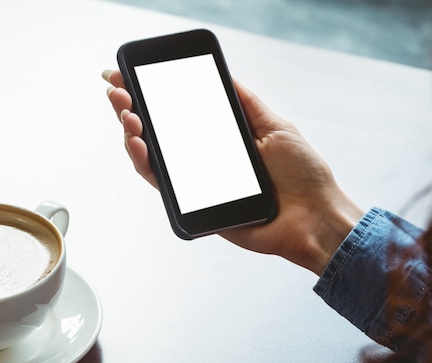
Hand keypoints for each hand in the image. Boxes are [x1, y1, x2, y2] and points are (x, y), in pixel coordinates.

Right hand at [102, 69, 363, 274]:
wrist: (313, 216)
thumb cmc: (301, 175)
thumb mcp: (276, 127)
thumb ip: (246, 104)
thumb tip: (222, 75)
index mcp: (221, 138)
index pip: (179, 114)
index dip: (152, 96)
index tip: (130, 75)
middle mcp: (203, 159)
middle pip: (158, 132)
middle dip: (132, 108)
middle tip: (118, 88)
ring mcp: (196, 182)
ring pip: (151, 156)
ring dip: (132, 132)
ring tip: (127, 112)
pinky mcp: (193, 204)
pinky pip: (160, 182)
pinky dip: (144, 162)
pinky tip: (138, 141)